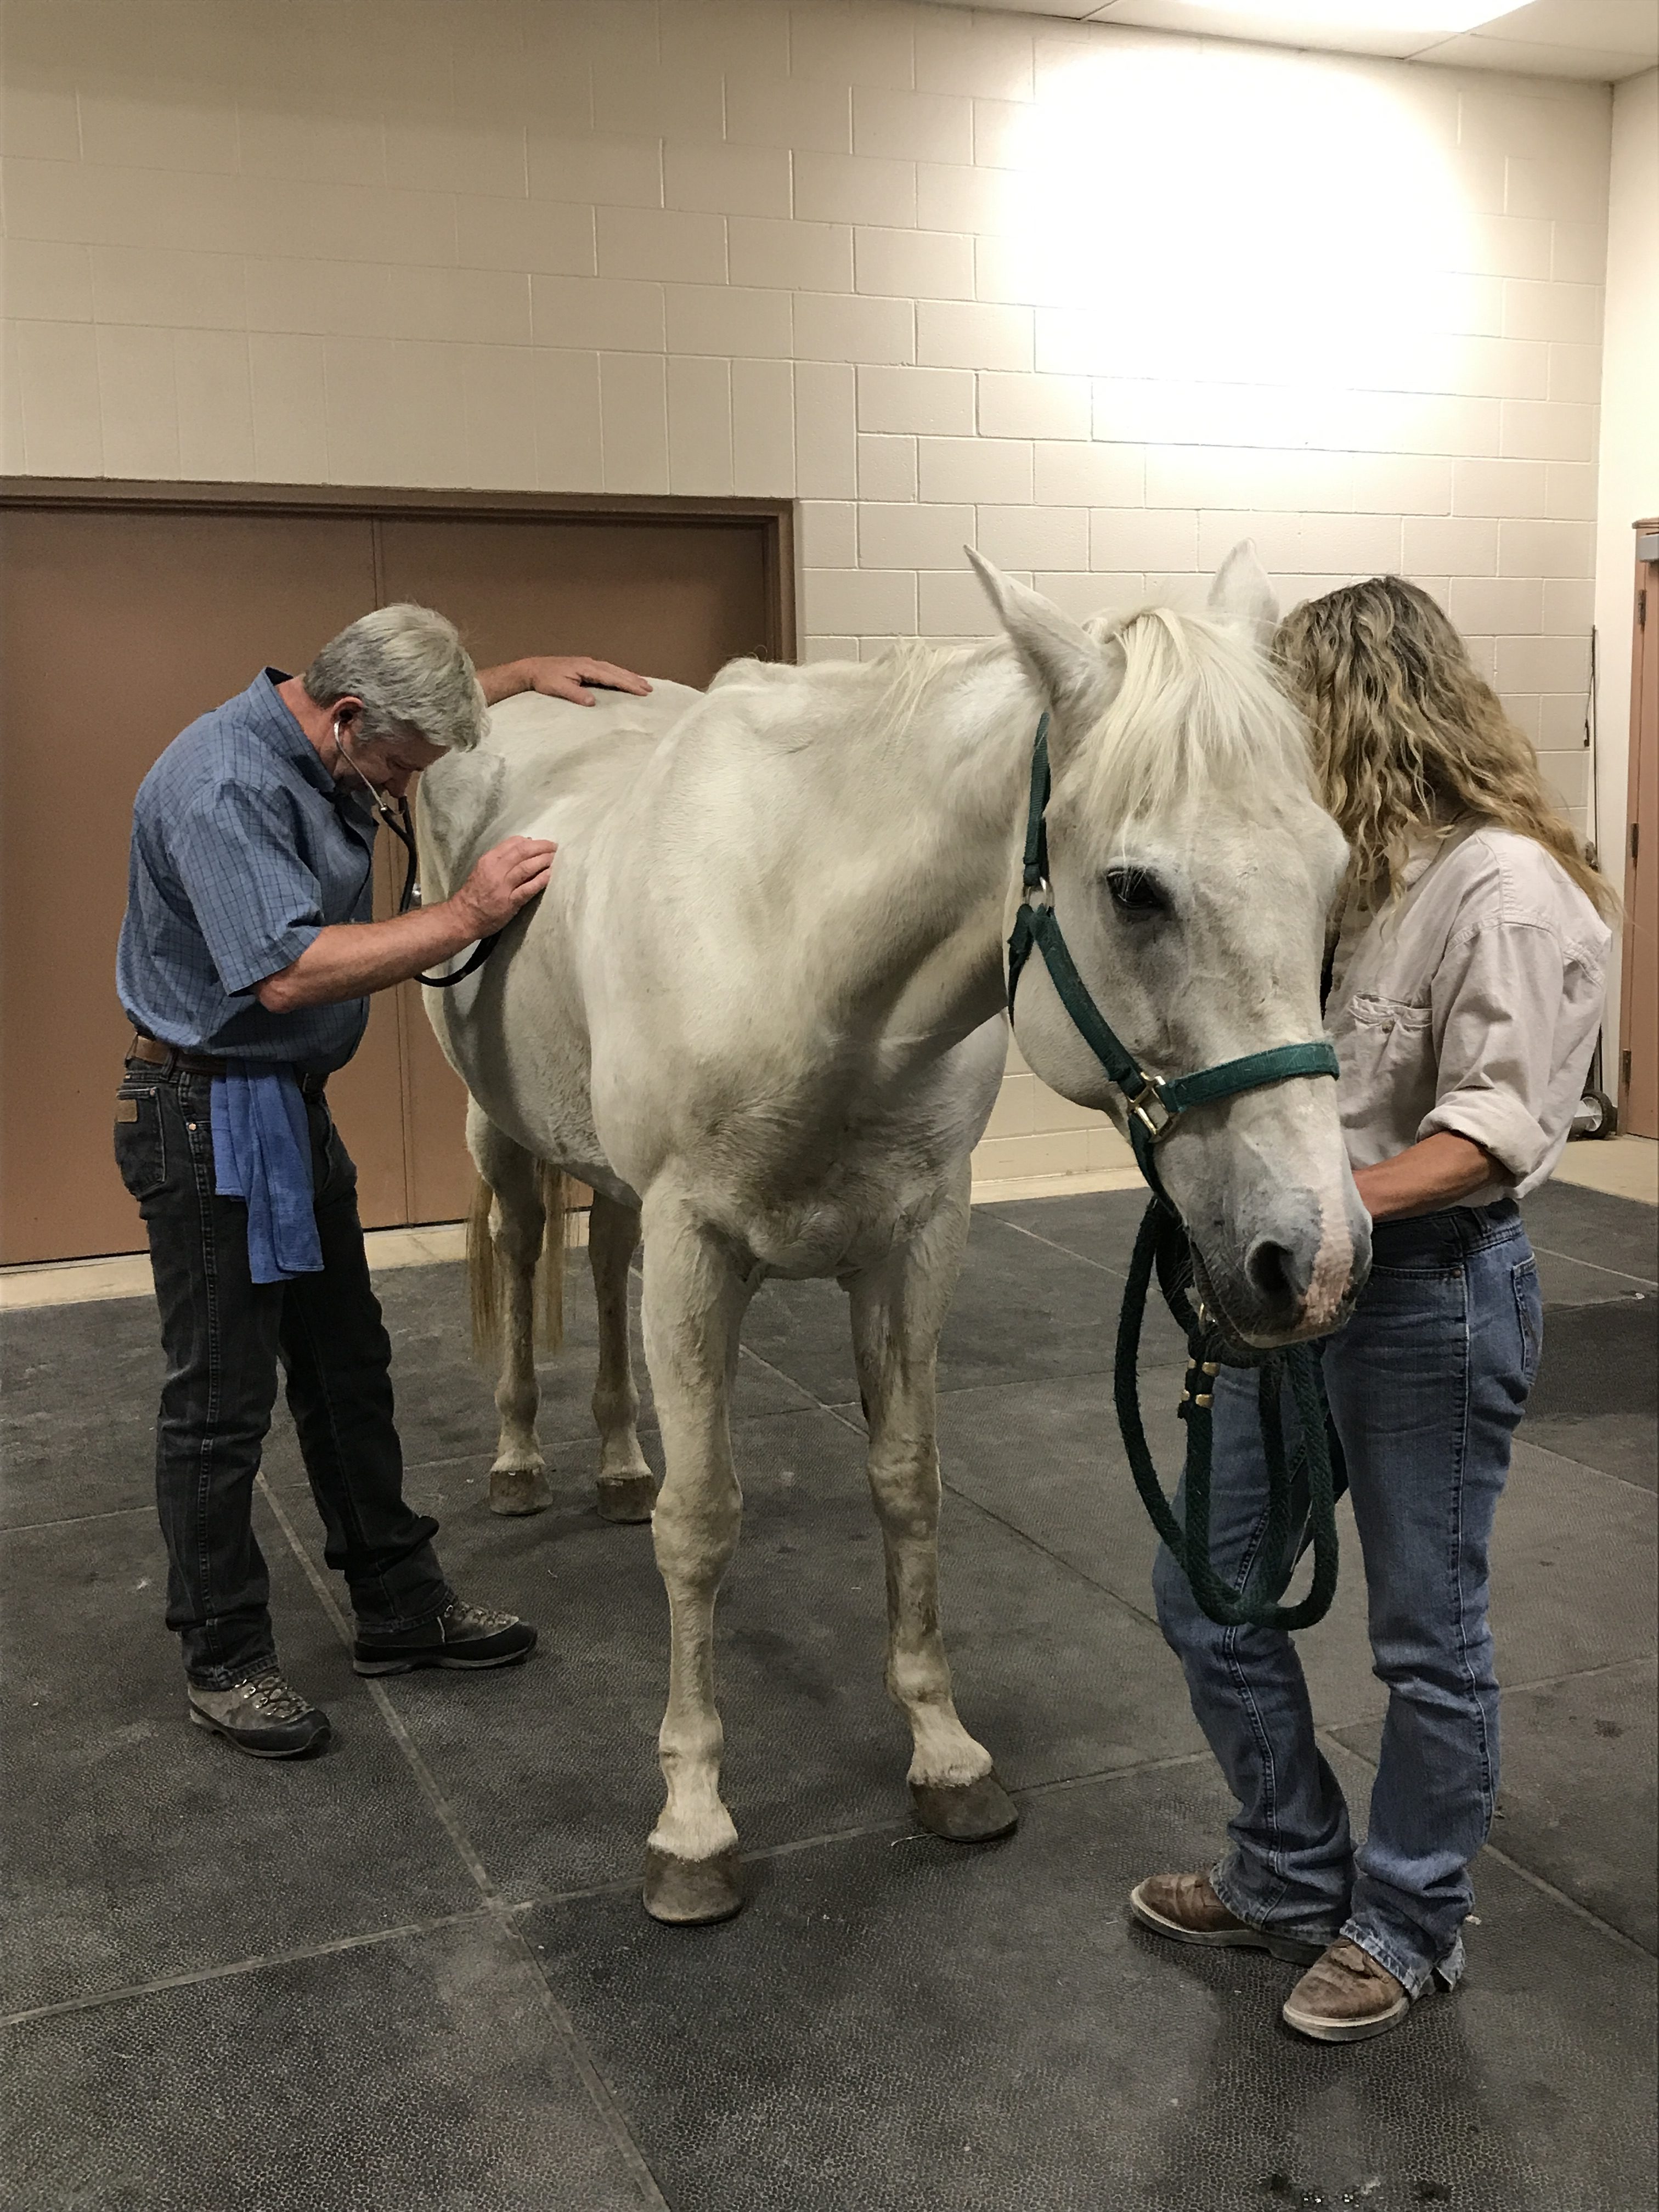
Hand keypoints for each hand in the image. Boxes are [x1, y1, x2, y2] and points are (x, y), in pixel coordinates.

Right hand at [450, 836, 556, 936]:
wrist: (463, 917)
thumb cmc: (474, 893)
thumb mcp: (483, 869)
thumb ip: (501, 858)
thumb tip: (525, 844)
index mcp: (489, 859)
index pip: (513, 843)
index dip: (531, 841)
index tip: (542, 843)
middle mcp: (495, 870)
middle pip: (522, 852)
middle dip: (541, 847)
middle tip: (554, 847)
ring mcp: (503, 886)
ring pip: (526, 867)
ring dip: (543, 861)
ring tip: (554, 858)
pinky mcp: (510, 902)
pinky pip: (528, 888)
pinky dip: (540, 880)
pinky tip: (549, 875)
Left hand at [482, 655, 652, 706]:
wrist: (532, 669)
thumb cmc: (544, 679)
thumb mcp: (558, 688)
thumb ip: (575, 694)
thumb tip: (592, 701)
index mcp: (585, 667)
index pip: (611, 677)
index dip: (627, 684)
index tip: (642, 690)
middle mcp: (589, 663)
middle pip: (616, 671)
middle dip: (633, 679)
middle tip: (650, 688)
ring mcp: (588, 664)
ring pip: (613, 669)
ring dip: (628, 676)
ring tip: (643, 684)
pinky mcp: (585, 667)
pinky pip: (607, 670)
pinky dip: (618, 674)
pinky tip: (623, 679)